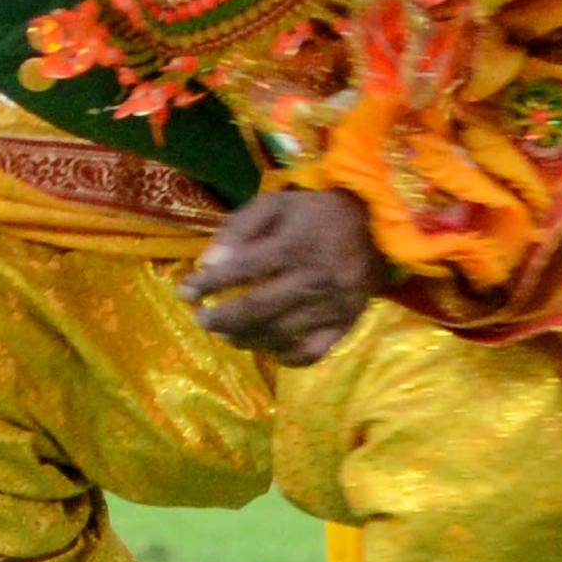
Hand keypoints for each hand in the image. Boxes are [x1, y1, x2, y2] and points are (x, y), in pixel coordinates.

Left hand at [179, 188, 379, 363]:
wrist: (378, 226)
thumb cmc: (319, 213)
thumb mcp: (277, 205)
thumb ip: (240, 228)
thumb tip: (208, 262)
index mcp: (294, 246)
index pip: (240, 270)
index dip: (206, 284)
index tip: (183, 291)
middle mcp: (312, 280)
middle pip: (255, 309)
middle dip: (219, 318)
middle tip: (201, 319)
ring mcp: (330, 307)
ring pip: (277, 335)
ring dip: (243, 338)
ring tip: (226, 333)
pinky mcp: (344, 325)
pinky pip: (309, 353)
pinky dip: (283, 356)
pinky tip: (268, 346)